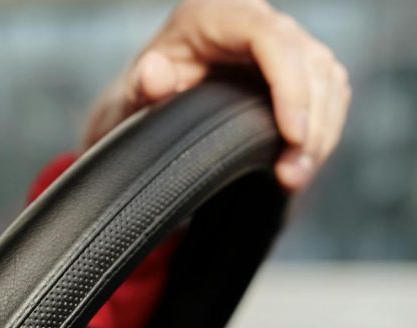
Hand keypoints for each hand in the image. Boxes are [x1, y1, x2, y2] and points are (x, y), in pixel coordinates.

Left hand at [83, 0, 350, 191]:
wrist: (150, 101)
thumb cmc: (140, 96)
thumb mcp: (130, 94)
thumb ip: (139, 86)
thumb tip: (153, 74)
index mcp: (214, 15)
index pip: (271, 38)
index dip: (290, 86)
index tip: (291, 135)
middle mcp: (254, 19)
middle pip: (308, 61)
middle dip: (310, 122)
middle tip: (291, 175)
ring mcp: (281, 41)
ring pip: (326, 79)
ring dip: (321, 133)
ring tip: (294, 179)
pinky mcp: (296, 66)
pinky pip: (328, 93)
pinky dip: (322, 131)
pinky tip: (303, 164)